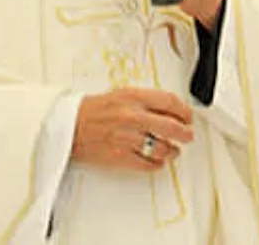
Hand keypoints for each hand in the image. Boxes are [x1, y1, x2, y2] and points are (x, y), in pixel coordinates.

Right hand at [71, 87, 193, 171]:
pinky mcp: (121, 157)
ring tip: (173, 150)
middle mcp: (133, 117)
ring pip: (163, 148)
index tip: (188, 116)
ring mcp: (128, 138)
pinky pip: (149, 164)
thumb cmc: (94, 110)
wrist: (70, 126)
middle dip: (185, 133)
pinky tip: (158, 160)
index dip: (184, 110)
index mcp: (133, 98)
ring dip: (172, 150)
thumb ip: (145, 100)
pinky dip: (157, 163)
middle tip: (188, 135)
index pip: (170, 102)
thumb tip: (169, 109)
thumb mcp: (121, 94)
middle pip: (172, 127)